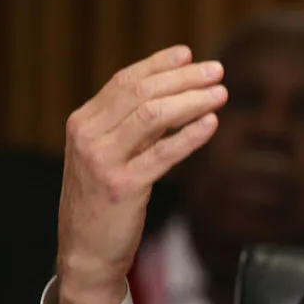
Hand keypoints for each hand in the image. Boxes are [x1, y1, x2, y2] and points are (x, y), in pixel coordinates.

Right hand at [55, 45, 226, 303]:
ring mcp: (102, 161)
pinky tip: (212, 124)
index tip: (189, 53)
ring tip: (221, 94)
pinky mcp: (122, 187)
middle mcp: (87, 136)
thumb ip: (133, 123)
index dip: (159, 63)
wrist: (85, 250)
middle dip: (184, 78)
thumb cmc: (104, 198)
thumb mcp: (109, 152)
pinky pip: (163, 154)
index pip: (125, 80)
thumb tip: (177, 90)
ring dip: (192, 100)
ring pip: (152, 116)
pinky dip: (190, 136)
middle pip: (141, 92)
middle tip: (217, 71)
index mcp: (83, 121)